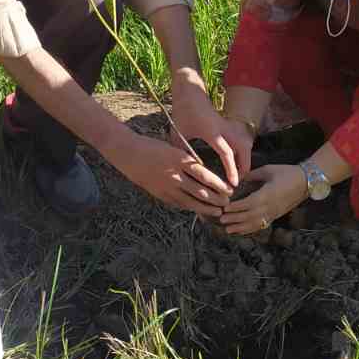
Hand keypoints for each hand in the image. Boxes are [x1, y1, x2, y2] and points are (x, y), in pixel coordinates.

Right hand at [106, 130, 232, 217]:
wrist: (129, 154)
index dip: (219, 185)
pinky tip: (199, 210)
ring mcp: (167, 186)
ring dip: (206, 208)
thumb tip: (206, 174)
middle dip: (216, 199)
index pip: (205, 175)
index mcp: (180, 160)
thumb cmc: (153, 147)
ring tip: (217, 211)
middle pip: (200, 191)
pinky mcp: (160, 194)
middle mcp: (175, 175)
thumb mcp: (174, 149)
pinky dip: (190, 207)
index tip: (229, 189)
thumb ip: (188, 162)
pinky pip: (179, 203)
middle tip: (228, 203)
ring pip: (190, 201)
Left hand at [169, 78, 252, 187]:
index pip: (226, 152)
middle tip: (238, 181)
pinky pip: (240, 139)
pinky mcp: (228, 124)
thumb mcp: (178, 132)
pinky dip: (242, 150)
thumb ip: (181, 151)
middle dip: (245, 165)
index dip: (232, 168)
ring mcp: (228, 125)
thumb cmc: (183, 111)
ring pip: (244, 143)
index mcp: (212, 131)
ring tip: (238, 174)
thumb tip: (183, 169)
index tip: (234, 182)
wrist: (190, 91)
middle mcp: (224, 128)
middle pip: (243, 147)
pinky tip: (236, 161)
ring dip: (245, 158)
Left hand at [217, 163, 308, 236]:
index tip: (224, 208)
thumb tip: (238, 178)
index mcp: (266, 195)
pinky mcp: (276, 216)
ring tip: (228, 230)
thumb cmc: (287, 173)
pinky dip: (251, 229)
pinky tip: (242, 230)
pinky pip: (261, 225)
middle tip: (221, 220)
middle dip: (234, 219)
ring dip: (240, 228)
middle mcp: (269, 207)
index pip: (247, 204)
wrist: (306, 182)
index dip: (235, 208)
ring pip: (254, 224)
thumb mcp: (268, 170)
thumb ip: (252, 175)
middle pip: (248, 216)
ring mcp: (273, 213)